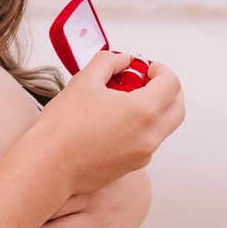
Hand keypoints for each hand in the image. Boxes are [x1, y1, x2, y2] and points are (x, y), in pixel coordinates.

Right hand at [33, 51, 184, 196]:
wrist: (48, 167)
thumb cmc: (63, 126)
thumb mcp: (85, 80)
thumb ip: (108, 62)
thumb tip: (123, 59)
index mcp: (143, 112)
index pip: (172, 84)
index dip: (161, 70)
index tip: (146, 68)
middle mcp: (150, 136)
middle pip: (178, 108)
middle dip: (167, 91)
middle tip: (146, 83)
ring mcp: (143, 155)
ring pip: (163, 127)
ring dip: (153, 110)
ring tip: (123, 102)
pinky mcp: (132, 167)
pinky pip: (147, 143)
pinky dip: (140, 129)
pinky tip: (113, 123)